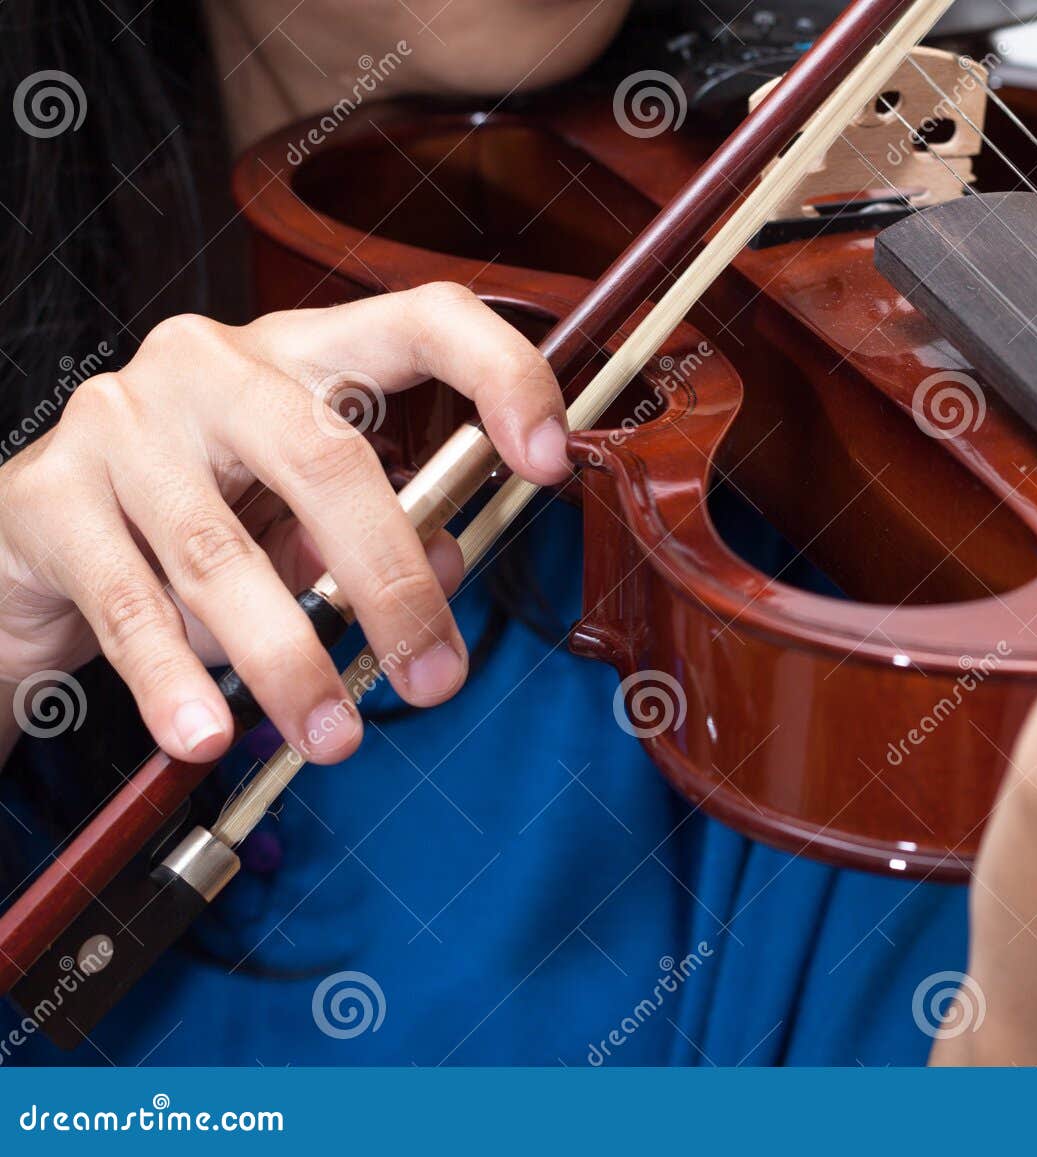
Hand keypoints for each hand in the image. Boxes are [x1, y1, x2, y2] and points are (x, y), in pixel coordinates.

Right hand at [0, 283, 567, 764]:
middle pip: (329, 462)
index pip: (421, 322)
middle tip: (436, 678)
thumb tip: (448, 568)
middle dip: (393, 587)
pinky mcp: (48, 496)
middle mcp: (214, 366)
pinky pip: (130, 604)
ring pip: (225, 553)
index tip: (550, 460)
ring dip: (291, 660)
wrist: (31, 532)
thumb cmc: (197, 514)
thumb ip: (380, 534)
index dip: (500, 375)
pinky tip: (208, 732)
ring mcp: (122, 421)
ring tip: (333, 735)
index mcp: (302, 355)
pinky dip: (176, 680)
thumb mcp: (303, 517)